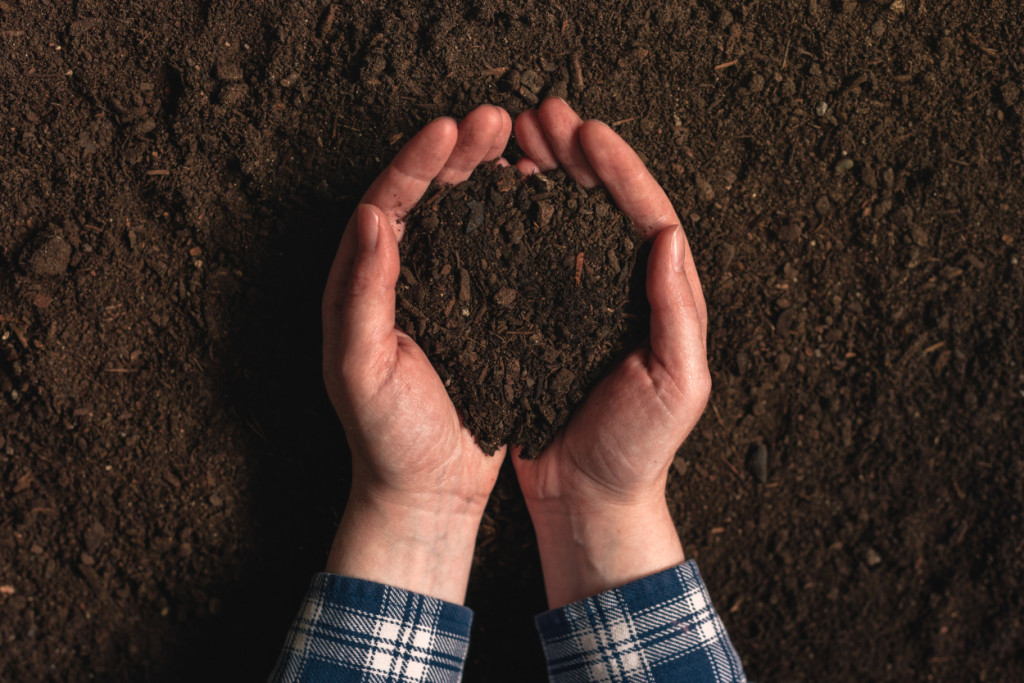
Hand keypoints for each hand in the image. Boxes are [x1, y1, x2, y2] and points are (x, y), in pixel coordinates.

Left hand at [321, 105, 512, 603]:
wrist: (424, 490)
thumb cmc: (386, 438)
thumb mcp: (362, 369)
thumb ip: (360, 294)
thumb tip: (370, 218)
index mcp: (361, 284)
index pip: (384, 203)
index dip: (417, 162)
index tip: (452, 129)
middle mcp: (396, 278)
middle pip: (423, 196)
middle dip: (457, 154)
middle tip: (496, 120)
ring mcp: (438, 292)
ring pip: (460, 216)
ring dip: (486, 175)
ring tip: (520, 143)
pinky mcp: (474, 311)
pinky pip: (491, 251)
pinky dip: (510, 218)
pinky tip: (536, 199)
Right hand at [511, 99, 710, 606]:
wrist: (590, 496)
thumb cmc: (638, 449)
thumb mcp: (677, 386)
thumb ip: (678, 314)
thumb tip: (670, 236)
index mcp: (661, 296)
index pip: (645, 215)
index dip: (617, 170)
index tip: (585, 133)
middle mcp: (621, 287)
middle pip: (602, 203)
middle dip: (575, 154)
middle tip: (542, 115)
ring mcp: (579, 299)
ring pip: (563, 219)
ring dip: (543, 174)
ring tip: (515, 138)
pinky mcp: (541, 317)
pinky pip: (529, 254)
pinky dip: (515, 218)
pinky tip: (495, 194)